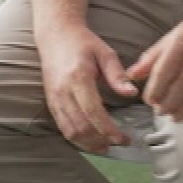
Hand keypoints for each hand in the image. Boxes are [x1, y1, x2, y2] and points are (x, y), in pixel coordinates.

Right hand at [35, 27, 139, 154]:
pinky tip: (91, 141)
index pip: (93, 112)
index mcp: (78, 78)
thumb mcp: (105, 53)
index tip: (123, 138)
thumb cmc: (82, 42)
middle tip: (120, 143)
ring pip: (70, 131)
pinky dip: (77, 138)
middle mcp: (63, 91)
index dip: (108, 129)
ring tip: (107, 148)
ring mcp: (54, 98)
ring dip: (89, 144)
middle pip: (81, 126)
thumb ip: (117, 75)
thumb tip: (131, 93)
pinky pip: (62, 127)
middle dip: (101, 140)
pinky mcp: (51, 102)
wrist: (55, 35)